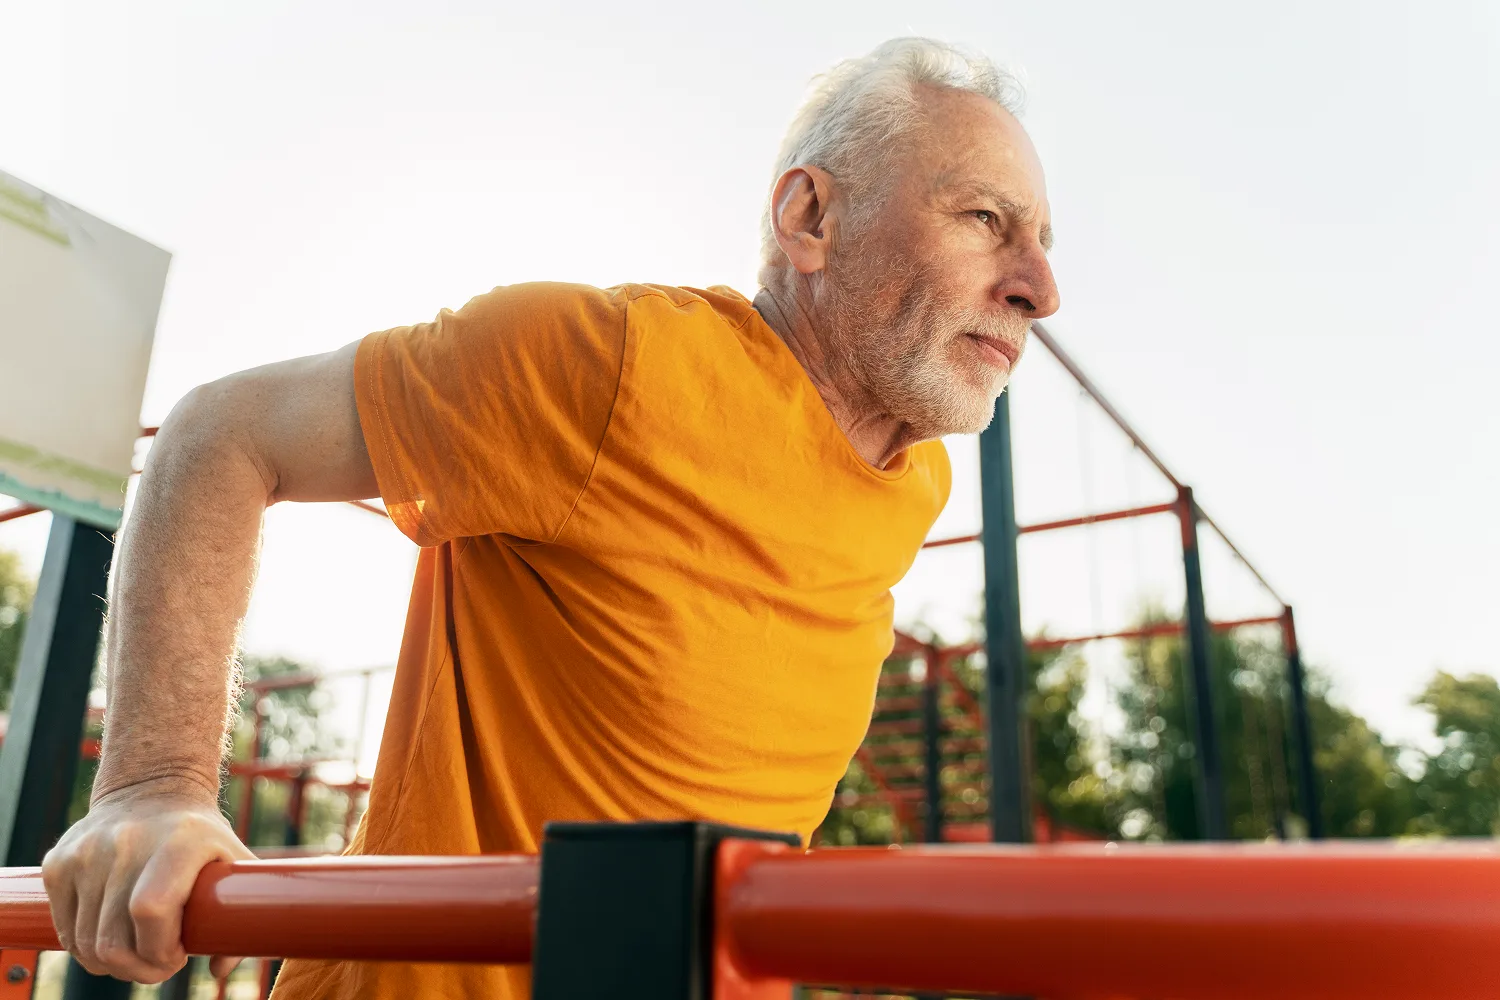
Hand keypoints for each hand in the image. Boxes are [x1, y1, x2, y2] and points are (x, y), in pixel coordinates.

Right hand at [41, 778, 254, 982]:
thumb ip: (242, 916)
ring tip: (137, 952)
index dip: (161, 950)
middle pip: (113, 940)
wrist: (152, 789)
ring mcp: (85, 852)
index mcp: (178, 841)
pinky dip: (85, 948)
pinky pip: (66, 930)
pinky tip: (112, 937)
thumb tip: (220, 968)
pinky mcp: (58, 863)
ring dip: (112, 963)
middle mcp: (126, 843)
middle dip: (138, 968)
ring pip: (85, 944)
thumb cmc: (200, 837)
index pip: (151, 911)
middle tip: (157, 963)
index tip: (177, 956)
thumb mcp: (233, 861)